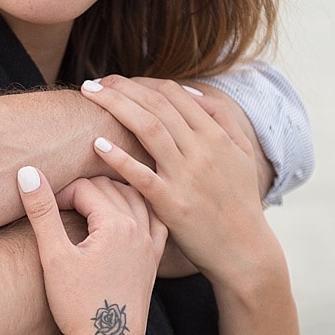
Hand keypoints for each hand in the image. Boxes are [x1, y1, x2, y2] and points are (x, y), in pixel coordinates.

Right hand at [16, 167, 165, 334]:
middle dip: (83, 190)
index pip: (85, 187)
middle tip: (60, 204)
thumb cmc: (79, 305)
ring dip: (112, 192)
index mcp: (117, 224)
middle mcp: (140, 229)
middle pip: (110, 188)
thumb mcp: (54, 256)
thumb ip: (42, 211)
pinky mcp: (153, 261)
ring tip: (89, 200)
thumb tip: (28, 172)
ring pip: (135, 199)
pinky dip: (141, 208)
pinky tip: (128, 211)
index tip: (45, 209)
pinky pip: (154, 221)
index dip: (60, 193)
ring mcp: (150, 245)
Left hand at [80, 75, 271, 284]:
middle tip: (94, 82)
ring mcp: (186, 176)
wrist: (244, 251)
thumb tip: (196, 96)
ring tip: (89, 97)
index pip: (174, 95)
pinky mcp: (172, 204)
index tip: (119, 83)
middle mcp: (202, 150)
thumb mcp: (243, 156)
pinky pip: (141, 175)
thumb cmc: (240, 204)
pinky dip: (119, 157)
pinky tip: (97, 144)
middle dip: (121, 88)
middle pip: (156, 106)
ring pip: (148, 129)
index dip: (143, 83)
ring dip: (115, 107)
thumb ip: (224, 122)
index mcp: (216, 136)